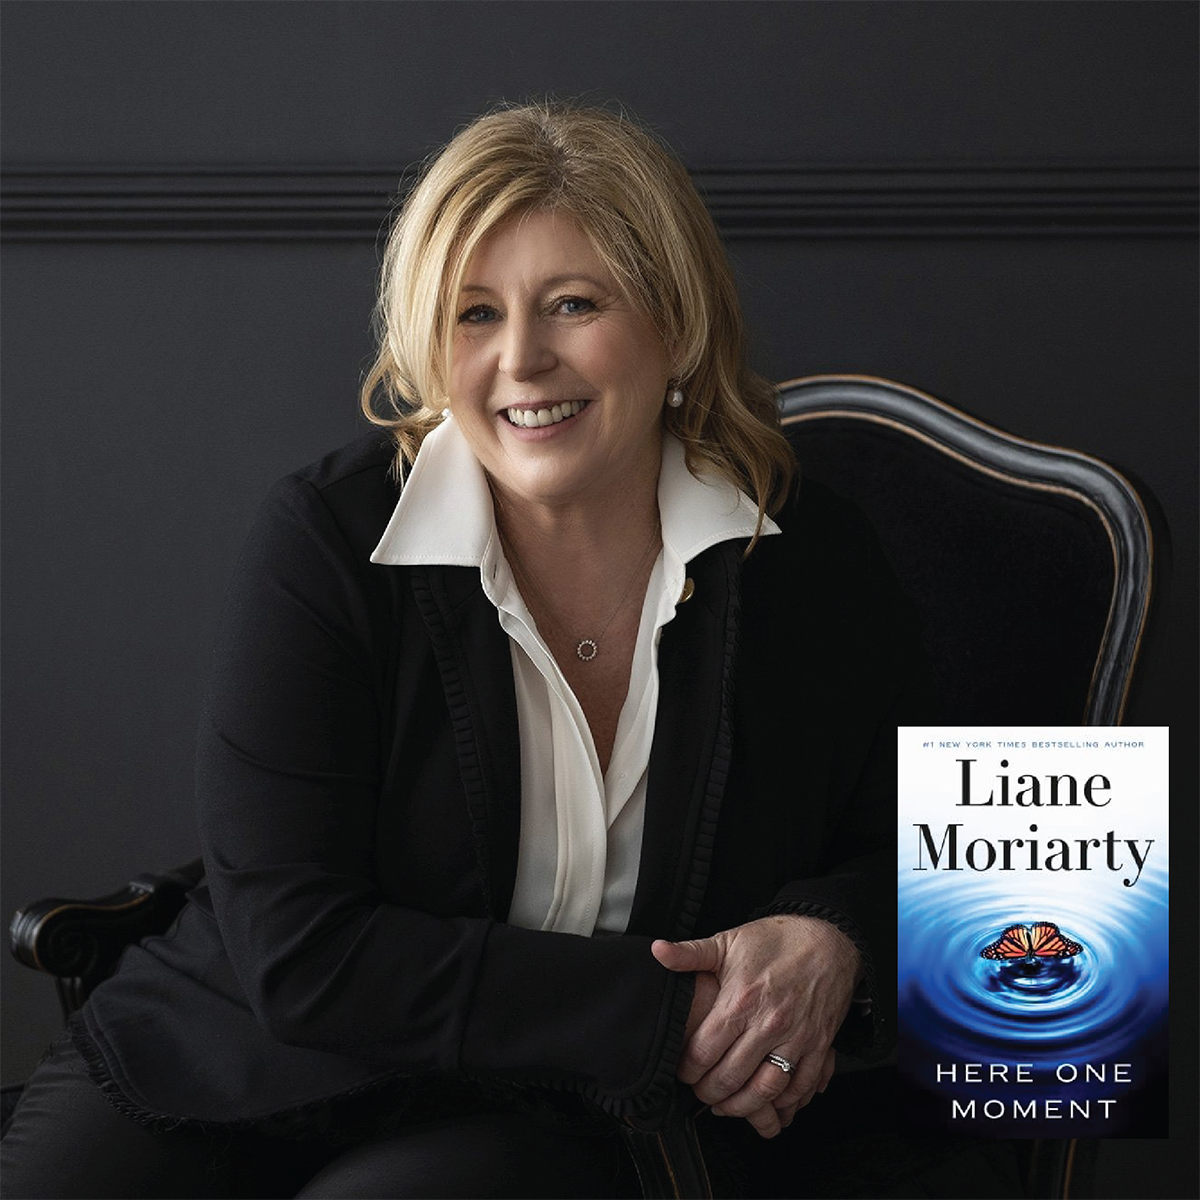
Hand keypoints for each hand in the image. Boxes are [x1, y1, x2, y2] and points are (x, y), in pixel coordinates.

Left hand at [652, 915, 860, 1137]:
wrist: (829, 938)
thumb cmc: (778, 939)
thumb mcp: (729, 940)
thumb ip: (690, 953)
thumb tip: (656, 950)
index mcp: (741, 1000)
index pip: (703, 1053)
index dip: (687, 1069)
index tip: (683, 1070)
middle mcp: (768, 1024)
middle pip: (729, 1078)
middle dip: (708, 1092)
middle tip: (700, 1091)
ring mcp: (796, 1038)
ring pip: (764, 1091)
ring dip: (742, 1106)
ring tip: (727, 1104)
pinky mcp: (819, 1046)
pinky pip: (800, 1087)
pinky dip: (782, 1102)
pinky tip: (768, 1102)